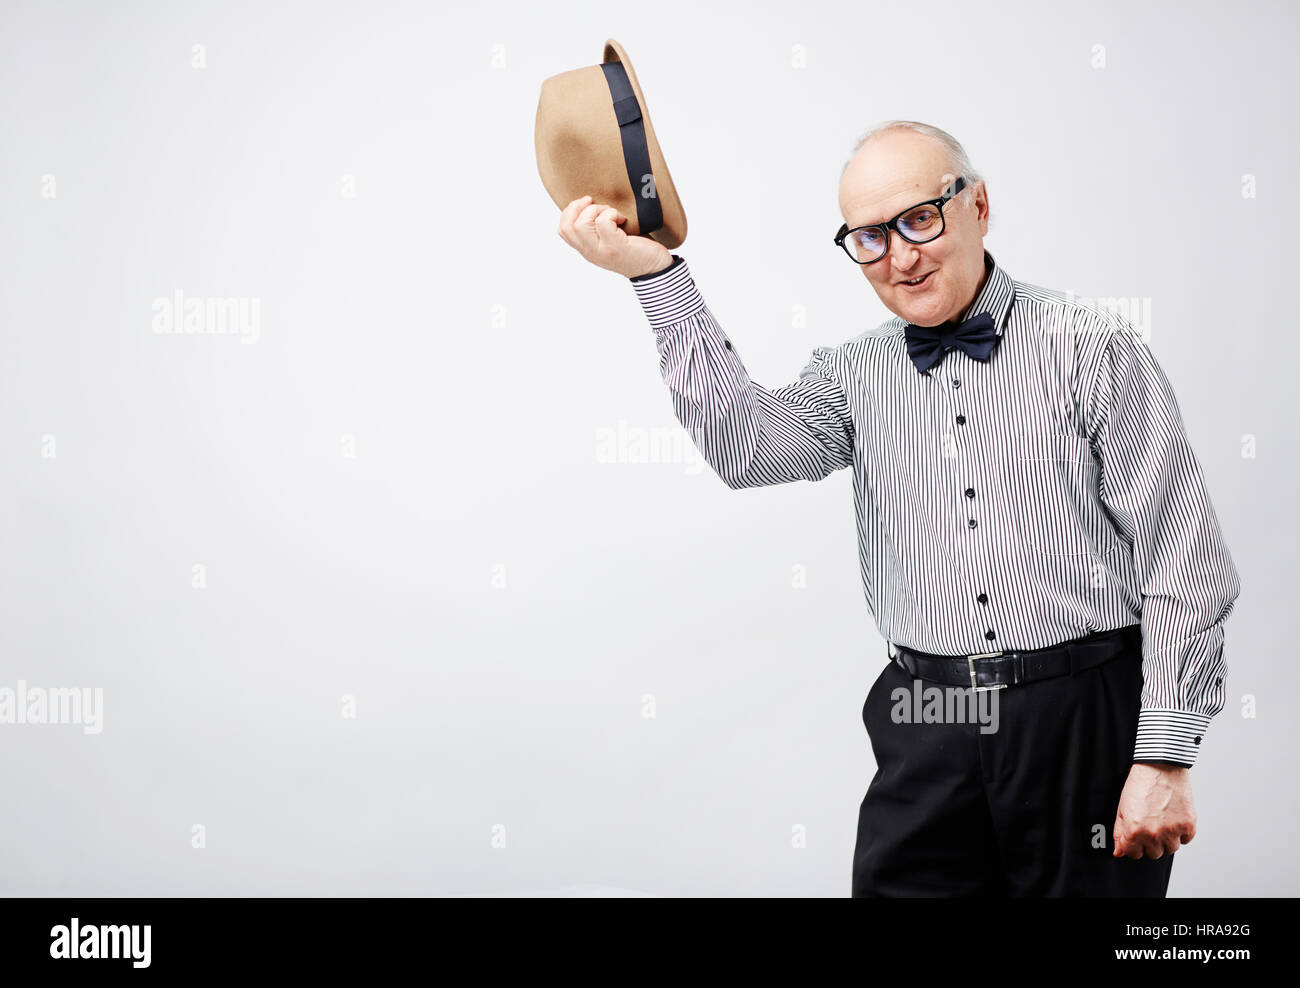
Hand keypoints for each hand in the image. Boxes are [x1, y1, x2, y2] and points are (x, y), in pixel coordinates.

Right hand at [556, 195, 672, 278]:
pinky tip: (623, 219)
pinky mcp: (615, 248)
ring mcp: (601, 251)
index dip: (570, 211)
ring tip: (612, 213)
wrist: (654, 268)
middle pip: (567, 226)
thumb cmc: (635, 249)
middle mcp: (590, 253)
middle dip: (580, 207)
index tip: (587, 204)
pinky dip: (612, 214)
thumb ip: (596, 229)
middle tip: (598, 205)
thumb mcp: (608, 239)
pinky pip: (603, 223)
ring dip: (597, 210)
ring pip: (581, 224)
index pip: (563, 230)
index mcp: (586, 249)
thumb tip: (590, 202)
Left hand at [1112, 763, 1196, 858]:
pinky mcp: (1188, 825)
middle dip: (1150, 842)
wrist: (1161, 767)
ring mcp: (1172, 831)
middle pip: (1153, 853)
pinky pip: (1186, 839)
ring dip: (1167, 838)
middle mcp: (1154, 834)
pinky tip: (1174, 817)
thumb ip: (1119, 832)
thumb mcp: (1122, 808)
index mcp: (1135, 831)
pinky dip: (1181, 832)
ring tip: (1162, 820)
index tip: (1136, 838)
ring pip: (1170, 849)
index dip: (1133, 845)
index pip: (1133, 854)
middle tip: (1150, 825)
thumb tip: (1119, 851)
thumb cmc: (1140, 783)